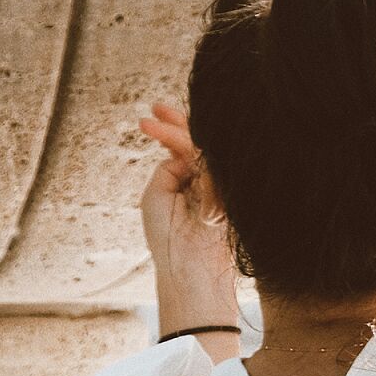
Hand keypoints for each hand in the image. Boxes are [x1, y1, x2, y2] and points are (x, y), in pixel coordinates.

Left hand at [135, 101, 237, 316]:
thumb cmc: (167, 238)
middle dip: (177, 121)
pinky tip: (160, 132)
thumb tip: (186, 151)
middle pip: (198, 143)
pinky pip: (208, 157)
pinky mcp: (229, 187)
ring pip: (202, 146)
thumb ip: (171, 168)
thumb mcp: (156, 195)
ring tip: (146, 124)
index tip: (152, 114)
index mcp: (192, 185)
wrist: (188, 268)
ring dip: (174, 129)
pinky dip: (183, 144)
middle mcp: (209, 182)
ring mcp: (221, 184)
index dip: (172, 130)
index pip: (188, 151)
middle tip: (155, 107)